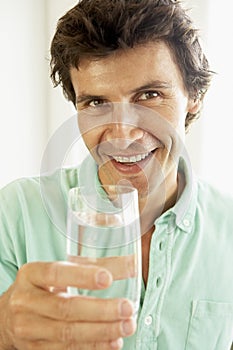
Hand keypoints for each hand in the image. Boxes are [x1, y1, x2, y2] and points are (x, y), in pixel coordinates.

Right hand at [0, 261, 135, 348]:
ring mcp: (28, 328)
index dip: (82, 277)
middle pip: (65, 308)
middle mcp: (26, 301)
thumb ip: (94, 266)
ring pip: (68, 333)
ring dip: (101, 332)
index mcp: (31, 274)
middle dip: (100, 310)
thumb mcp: (59, 271)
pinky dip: (93, 347)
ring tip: (127, 326)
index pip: (55, 274)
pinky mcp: (35, 349)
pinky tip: (113, 342)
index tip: (107, 278)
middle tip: (127, 308)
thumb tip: (132, 264)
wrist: (9, 315)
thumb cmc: (42, 287)